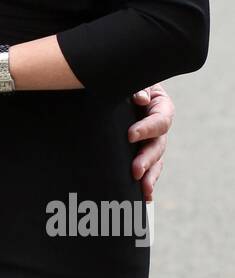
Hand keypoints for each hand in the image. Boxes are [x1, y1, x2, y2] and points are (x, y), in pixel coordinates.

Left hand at [128, 83, 172, 201]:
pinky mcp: (140, 151)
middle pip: (158, 145)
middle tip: (135, 170)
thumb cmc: (125, 80)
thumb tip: (140, 99)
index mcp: (161, 106)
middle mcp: (159, 127)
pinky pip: (148, 169)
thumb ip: (138, 87)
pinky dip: (146, 182)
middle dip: (147, 159)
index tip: (130, 135)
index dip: (147, 128)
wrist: (116, 86)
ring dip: (150, 177)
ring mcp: (151, 141)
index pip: (159, 120)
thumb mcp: (134, 79)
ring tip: (143, 191)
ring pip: (155, 161)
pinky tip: (143, 198)